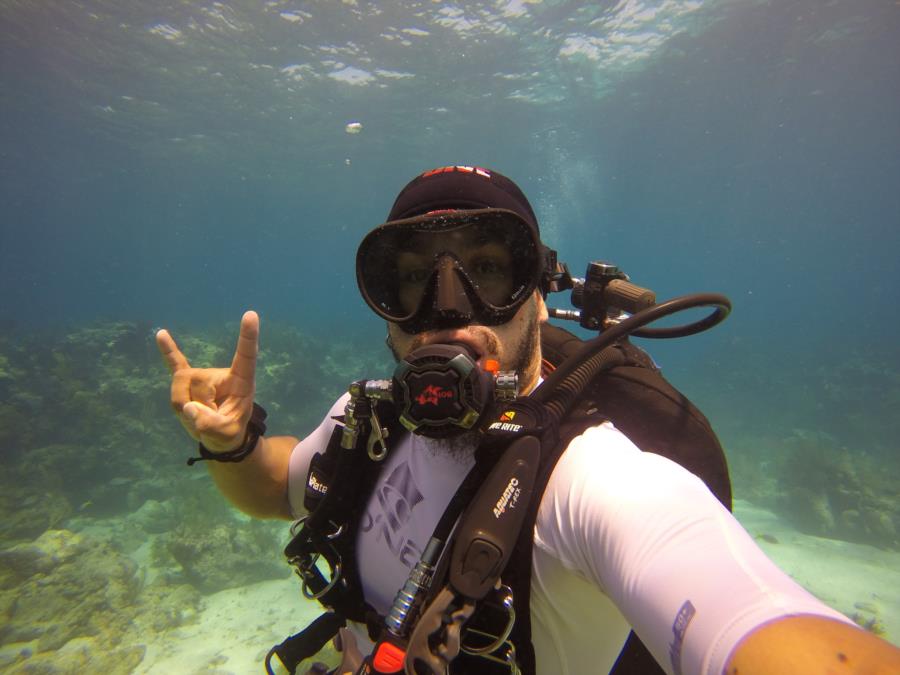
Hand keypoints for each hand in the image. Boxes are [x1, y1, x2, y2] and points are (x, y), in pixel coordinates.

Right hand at [156, 311, 258, 453]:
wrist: (220, 437)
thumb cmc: (230, 432)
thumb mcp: (227, 436)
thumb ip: (211, 425)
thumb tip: (188, 407)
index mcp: (241, 380)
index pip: (246, 355)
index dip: (248, 337)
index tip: (251, 315)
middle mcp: (220, 373)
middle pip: (197, 383)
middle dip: (197, 407)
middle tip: (210, 420)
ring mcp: (202, 375)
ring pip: (180, 389)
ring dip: (184, 409)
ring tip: (198, 417)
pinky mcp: (187, 380)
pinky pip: (175, 363)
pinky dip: (167, 350)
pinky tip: (161, 334)